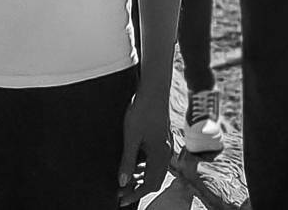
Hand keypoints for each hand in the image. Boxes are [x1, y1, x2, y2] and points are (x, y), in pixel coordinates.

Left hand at [117, 86, 171, 203]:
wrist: (153, 89)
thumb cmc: (142, 110)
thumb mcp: (131, 137)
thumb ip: (127, 161)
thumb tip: (122, 182)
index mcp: (159, 154)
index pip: (150, 184)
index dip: (135, 194)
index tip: (121, 199)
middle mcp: (166, 152)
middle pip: (155, 180)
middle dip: (138, 188)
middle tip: (121, 192)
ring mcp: (165, 145)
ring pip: (155, 171)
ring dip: (141, 178)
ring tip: (125, 180)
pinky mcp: (162, 139)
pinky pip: (155, 161)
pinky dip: (145, 167)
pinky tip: (133, 164)